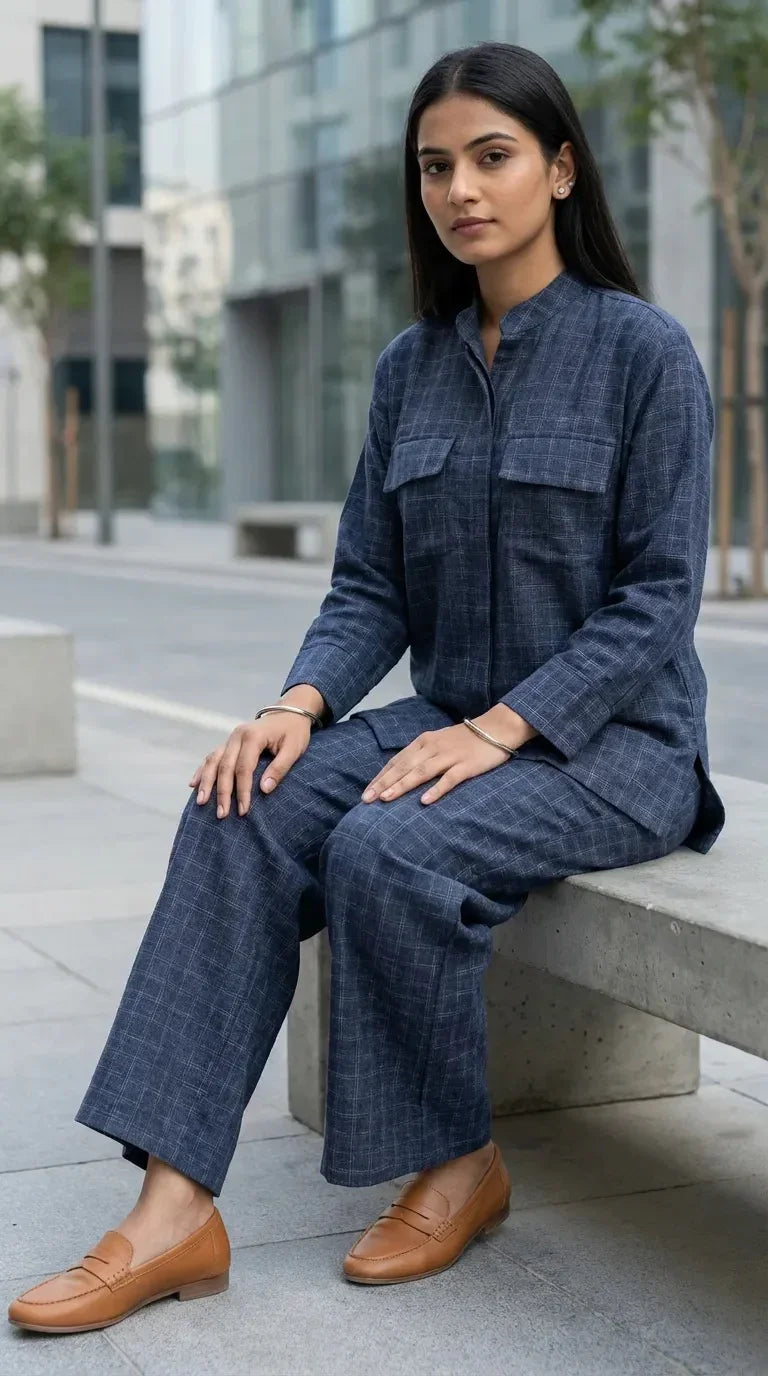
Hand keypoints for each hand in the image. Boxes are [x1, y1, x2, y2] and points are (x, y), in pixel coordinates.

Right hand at [189, 712, 312, 818]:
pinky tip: (193, 785)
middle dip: (222, 792)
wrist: (290, 712)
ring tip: (202, 802)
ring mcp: (230, 738)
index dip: (242, 790)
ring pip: (213, 761)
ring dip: (206, 783)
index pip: (244, 768)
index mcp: (253, 736)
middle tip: (222, 814)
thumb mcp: (294, 750)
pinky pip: (211, 757)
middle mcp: (237, 736)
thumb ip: (279, 768)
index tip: (244, 810)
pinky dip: (202, 771)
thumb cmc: (294, 732)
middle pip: (225, 767)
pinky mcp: (229, 742)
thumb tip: (264, 790)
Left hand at [360, 722, 513, 806]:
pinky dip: (435, 789)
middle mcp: (433, 748)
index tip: (366, 792)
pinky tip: (424, 801)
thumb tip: (400, 773)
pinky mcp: (466, 765)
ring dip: (402, 786)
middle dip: (383, 783)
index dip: (380, 777)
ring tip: (386, 799)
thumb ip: (421, 756)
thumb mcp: (438, 743)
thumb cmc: (465, 740)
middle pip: (403, 767)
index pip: (396, 761)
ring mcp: (449, 756)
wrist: (496, 729)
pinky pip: (448, 779)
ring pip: (421, 772)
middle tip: (367, 799)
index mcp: (424, 742)